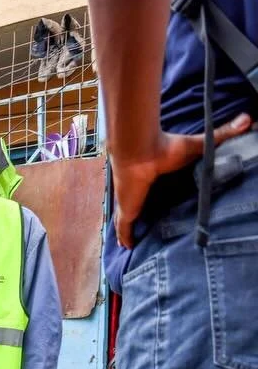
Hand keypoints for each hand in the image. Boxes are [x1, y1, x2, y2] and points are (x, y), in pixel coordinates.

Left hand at [110, 113, 251, 247]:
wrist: (140, 150)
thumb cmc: (167, 147)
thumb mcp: (199, 144)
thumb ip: (222, 134)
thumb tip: (249, 119)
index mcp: (158, 179)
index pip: (161, 193)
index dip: (164, 200)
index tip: (171, 209)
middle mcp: (144, 192)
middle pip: (146, 208)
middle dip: (148, 218)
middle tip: (156, 231)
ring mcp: (132, 202)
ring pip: (132, 220)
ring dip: (134, 230)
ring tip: (141, 243)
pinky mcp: (126, 211)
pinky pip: (124, 229)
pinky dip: (125, 238)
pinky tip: (128, 248)